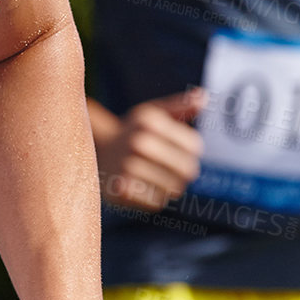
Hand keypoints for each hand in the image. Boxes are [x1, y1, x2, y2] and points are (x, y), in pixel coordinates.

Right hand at [95, 88, 205, 210]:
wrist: (94, 151)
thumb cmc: (132, 132)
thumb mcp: (152, 112)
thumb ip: (180, 105)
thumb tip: (204, 97)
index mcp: (150, 121)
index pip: (194, 146)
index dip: (191, 152)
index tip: (179, 150)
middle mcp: (138, 142)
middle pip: (187, 169)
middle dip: (183, 172)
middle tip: (170, 169)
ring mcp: (128, 166)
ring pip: (173, 188)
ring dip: (168, 187)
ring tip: (154, 177)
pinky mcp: (121, 189)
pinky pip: (156, 202)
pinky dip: (153, 199)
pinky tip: (141, 187)